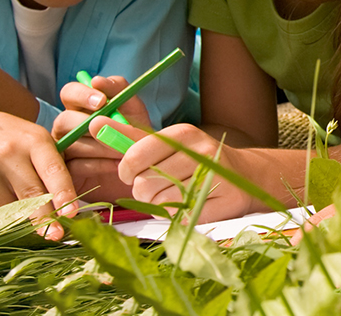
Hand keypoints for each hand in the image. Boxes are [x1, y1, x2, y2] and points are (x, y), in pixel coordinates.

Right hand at [0, 112, 76, 238]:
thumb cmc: (18, 142)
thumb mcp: (40, 144)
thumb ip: (54, 170)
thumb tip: (66, 210)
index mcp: (35, 141)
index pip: (53, 171)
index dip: (63, 194)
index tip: (71, 215)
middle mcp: (9, 153)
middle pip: (30, 194)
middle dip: (44, 219)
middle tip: (56, 236)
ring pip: (8, 208)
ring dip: (22, 221)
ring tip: (31, 225)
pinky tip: (6, 216)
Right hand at [54, 75, 148, 201]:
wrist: (142, 168)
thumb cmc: (134, 134)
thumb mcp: (134, 110)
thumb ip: (120, 91)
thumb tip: (97, 81)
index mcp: (81, 107)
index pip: (70, 92)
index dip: (82, 94)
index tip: (102, 101)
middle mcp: (67, 126)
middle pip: (64, 119)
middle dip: (90, 125)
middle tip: (112, 129)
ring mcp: (64, 149)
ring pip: (72, 143)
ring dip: (101, 146)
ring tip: (123, 150)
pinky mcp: (67, 172)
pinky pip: (76, 165)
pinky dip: (100, 164)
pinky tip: (117, 165)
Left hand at [102, 120, 258, 223]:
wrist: (246, 176)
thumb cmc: (196, 160)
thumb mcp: (166, 144)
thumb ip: (130, 137)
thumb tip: (94, 122)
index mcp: (184, 133)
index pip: (136, 154)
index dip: (126, 169)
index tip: (131, 173)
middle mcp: (201, 151)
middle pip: (144, 184)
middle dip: (144, 191)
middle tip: (158, 186)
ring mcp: (215, 176)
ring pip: (161, 203)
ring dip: (161, 205)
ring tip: (176, 195)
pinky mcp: (224, 201)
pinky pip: (182, 217)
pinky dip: (179, 216)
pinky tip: (191, 205)